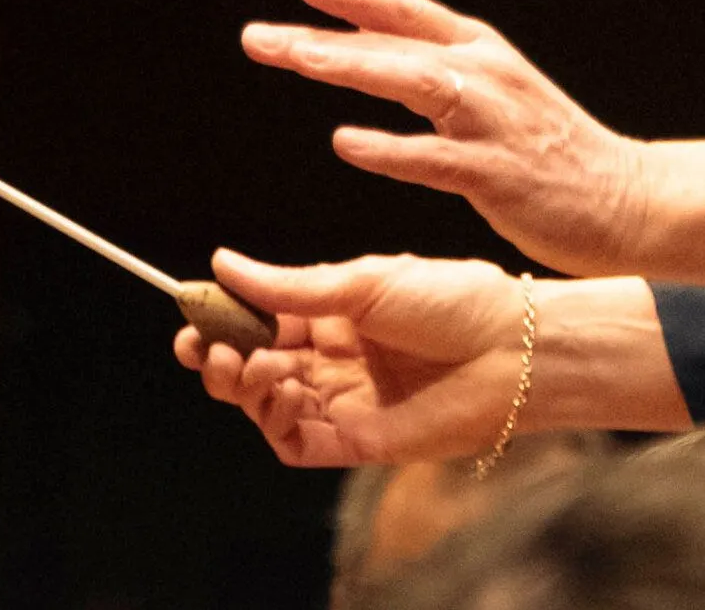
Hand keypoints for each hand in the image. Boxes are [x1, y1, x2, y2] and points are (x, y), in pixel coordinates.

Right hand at [173, 249, 529, 466]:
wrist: (512, 348)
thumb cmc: (452, 301)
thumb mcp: (363, 282)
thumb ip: (290, 286)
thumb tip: (221, 263)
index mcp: (334, 317)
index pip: (260, 320)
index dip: (222, 317)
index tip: (191, 305)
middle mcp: (332, 361)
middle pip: (252, 366)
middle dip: (217, 357)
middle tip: (201, 346)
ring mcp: (342, 402)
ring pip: (264, 404)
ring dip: (240, 385)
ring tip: (244, 363)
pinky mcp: (355, 441)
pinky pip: (294, 440)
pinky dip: (272, 420)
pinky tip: (277, 390)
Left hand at [243, 0, 660, 278]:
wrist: (625, 198)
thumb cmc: (547, 144)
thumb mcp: (492, 78)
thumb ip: (427, 39)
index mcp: (479, 50)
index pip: (406, 10)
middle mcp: (485, 74)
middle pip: (396, 42)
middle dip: (326, 33)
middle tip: (260, 35)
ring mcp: (493, 122)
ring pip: (415, 85)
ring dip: (356, 68)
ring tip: (301, 59)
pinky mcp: (498, 174)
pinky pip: (435, 159)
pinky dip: (390, 148)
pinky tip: (346, 143)